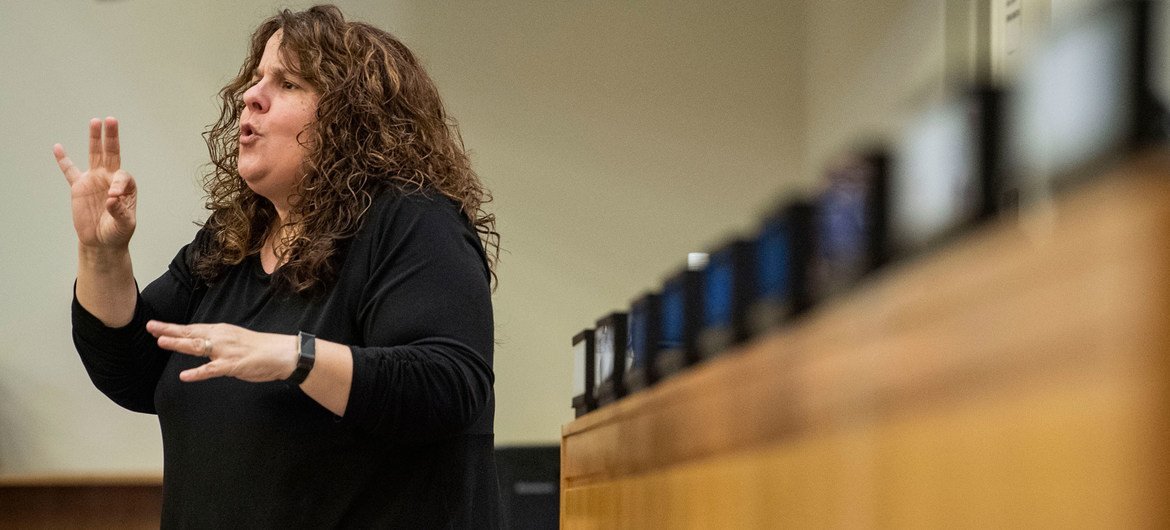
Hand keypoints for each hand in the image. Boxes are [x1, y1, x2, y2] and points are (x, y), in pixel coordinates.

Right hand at [54, 117, 136, 249]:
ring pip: (94, 155)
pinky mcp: (79, 187)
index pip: (122, 176)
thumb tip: (111, 199)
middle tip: (111, 120)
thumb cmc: (118, 232)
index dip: (118, 185)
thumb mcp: (124, 225)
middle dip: (112, 137)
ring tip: (95, 122)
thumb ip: (120, 212)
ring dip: (94, 139)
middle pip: (111, 153)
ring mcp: (94, 179)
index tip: (113, 198)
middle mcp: (110, 178)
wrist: (102, 241)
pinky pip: (70, 171)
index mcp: (126, 186)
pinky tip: (58, 148)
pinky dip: (64, 160)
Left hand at [146, 320, 297, 382]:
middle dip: (169, 330)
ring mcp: (226, 351)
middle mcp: (221, 337)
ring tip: (162, 342)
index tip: (156, 326)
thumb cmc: (261, 349)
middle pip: (191, 333)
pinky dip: (197, 373)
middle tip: (151, 327)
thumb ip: (218, 343)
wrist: (282, 354)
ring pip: (198, 347)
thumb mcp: (236, 340)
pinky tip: (185, 376)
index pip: (193, 329)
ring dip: (179, 344)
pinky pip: (212, 369)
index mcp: (221, 331)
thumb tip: (204, 347)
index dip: (173, 328)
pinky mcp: (233, 365)